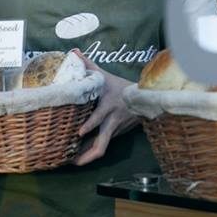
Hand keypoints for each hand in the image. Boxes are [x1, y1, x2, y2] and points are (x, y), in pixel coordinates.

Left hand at [71, 50, 139, 165]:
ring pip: (102, 147)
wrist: (144, 97)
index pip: (100, 116)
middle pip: (102, 143)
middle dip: (87, 154)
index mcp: (108, 105)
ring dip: (88, 157)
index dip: (90, 124)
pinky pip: (104, 144)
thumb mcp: (105, 75)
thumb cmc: (120, 86)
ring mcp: (115, 129)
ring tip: (73, 164)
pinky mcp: (118, 134)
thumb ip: (88, 65)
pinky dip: (93, 151)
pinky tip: (82, 156)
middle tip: (72, 161)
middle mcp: (112, 120)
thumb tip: (72, 52)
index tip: (79, 132)